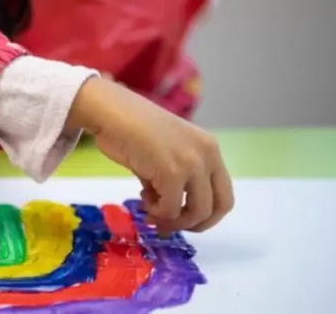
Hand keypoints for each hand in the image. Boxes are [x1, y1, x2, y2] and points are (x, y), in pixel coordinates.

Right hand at [67, 77, 233, 234]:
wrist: (111, 112)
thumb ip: (176, 179)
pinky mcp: (172, 172)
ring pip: (196, 213)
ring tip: (150, 210)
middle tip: (169, 224)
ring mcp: (192, 164)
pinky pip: (170, 209)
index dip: (205, 214)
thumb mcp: (165, 153)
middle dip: (193, 224)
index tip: (181, 218)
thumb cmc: (131, 128)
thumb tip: (170, 215)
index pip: (224, 194)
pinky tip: (142, 197)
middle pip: (217, 208)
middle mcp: (207, 155)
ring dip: (172, 220)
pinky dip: (156, 212)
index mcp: (210, 148)